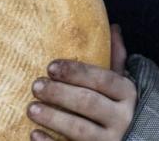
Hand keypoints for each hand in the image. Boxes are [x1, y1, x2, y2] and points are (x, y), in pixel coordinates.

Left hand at [28, 24, 135, 140]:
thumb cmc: (117, 108)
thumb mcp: (120, 84)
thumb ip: (115, 59)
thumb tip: (114, 27)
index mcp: (127, 94)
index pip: (103, 79)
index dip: (77, 72)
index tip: (51, 66)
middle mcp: (122, 118)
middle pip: (89, 103)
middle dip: (60, 93)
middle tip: (36, 85)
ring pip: (80, 130)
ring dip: (54, 118)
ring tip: (31, 108)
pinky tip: (34, 134)